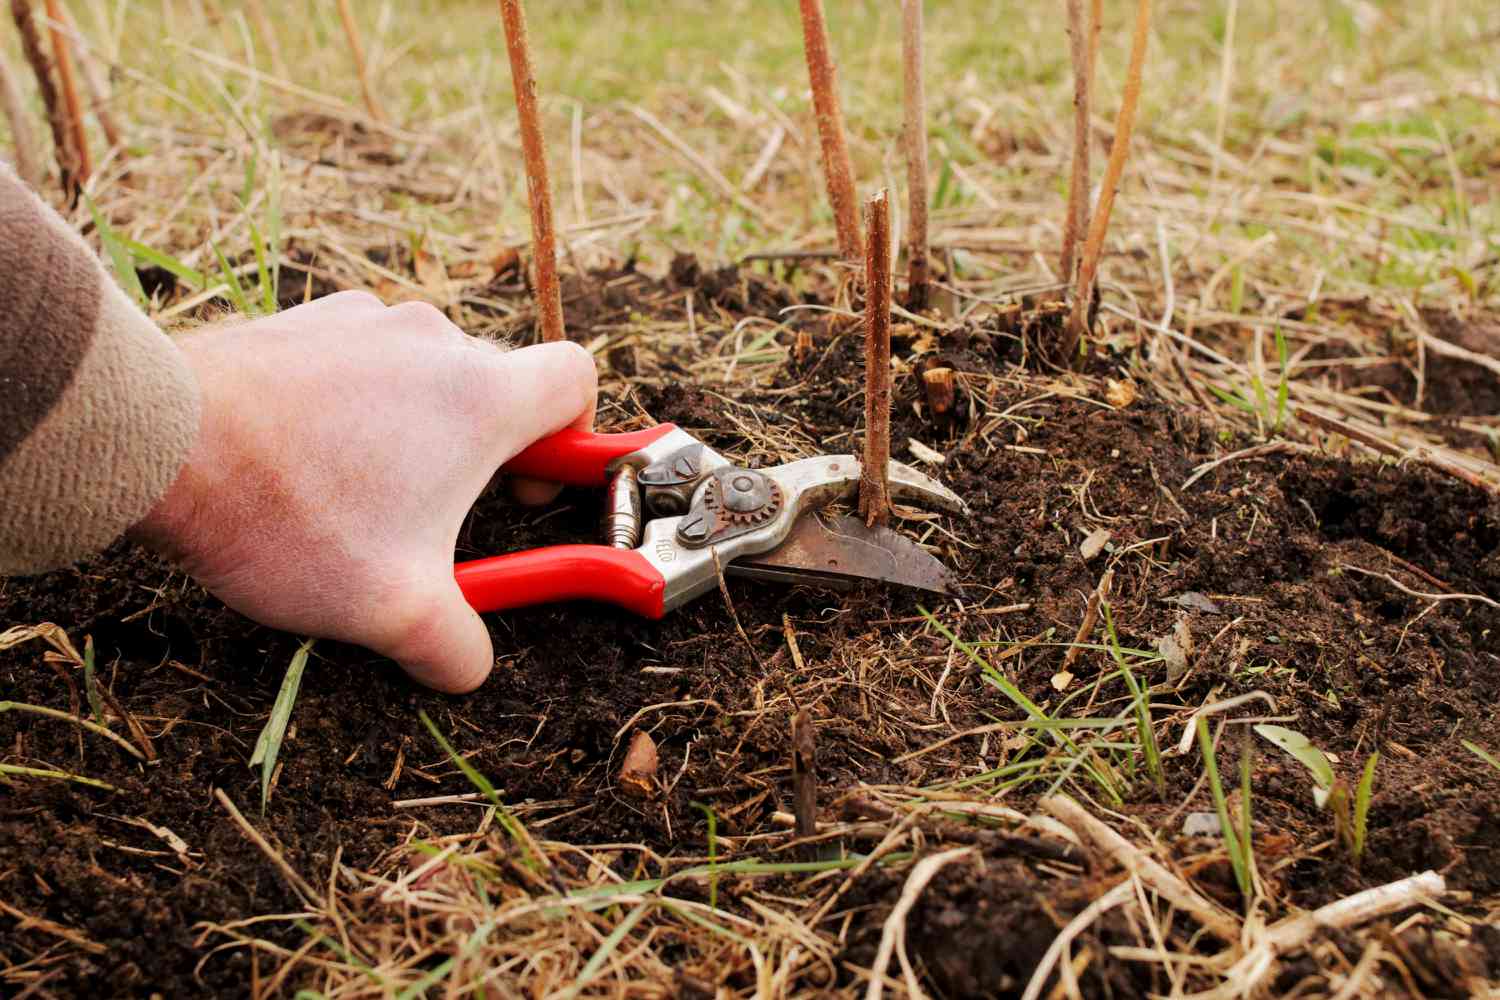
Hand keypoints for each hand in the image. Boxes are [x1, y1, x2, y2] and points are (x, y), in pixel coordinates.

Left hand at [130, 292, 596, 692]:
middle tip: (441, 515)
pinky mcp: (300, 323)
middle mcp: (430, 340)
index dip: (575, 436)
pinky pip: (355, 360)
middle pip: (495, 384)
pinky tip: (306, 461)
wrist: (156, 441)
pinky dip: (351, 404)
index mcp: (480, 396)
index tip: (531, 486)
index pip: (577, 379)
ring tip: (361, 494)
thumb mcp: (393, 610)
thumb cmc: (290, 515)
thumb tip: (467, 666)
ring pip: (420, 372)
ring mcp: (360, 321)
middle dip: (482, 450)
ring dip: (413, 426)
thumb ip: (457, 647)